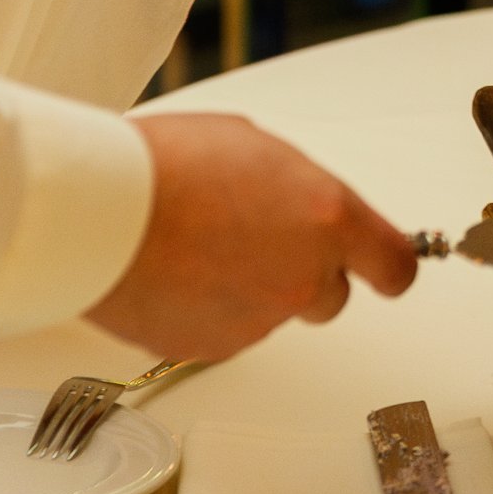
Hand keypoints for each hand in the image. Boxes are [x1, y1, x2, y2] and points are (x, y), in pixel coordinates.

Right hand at [85, 113, 419, 359]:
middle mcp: (301, 278)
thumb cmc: (164, 166)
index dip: (389, 268)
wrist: (98, 211)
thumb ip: (294, 188)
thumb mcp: (252, 145)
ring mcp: (257, 321)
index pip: (394, 264)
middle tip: (255, 240)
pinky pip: (222, 330)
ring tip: (195, 244)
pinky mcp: (210, 348)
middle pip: (330, 297)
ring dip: (245, 287)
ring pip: (270, 312)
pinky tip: (173, 271)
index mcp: (325, 218)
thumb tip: (295, 206)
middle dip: (303, 275)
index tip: (386, 269)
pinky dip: (205, 309)